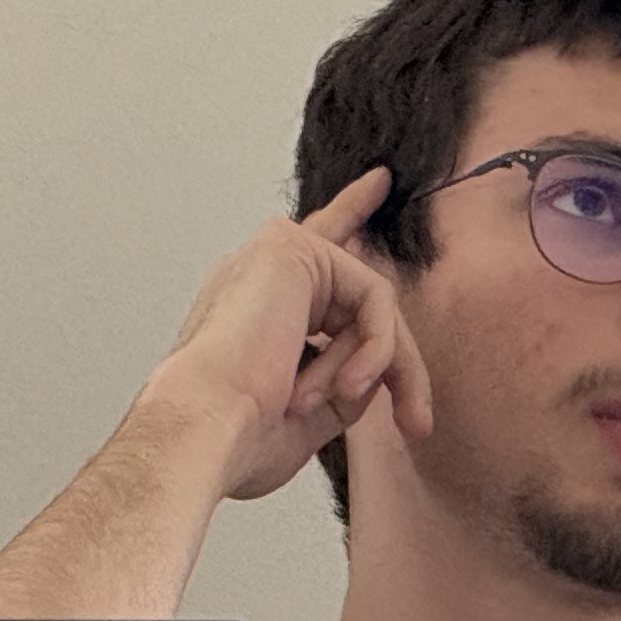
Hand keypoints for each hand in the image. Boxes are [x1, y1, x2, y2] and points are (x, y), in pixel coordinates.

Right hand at [145, 169, 437, 501]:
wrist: (202, 430)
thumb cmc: (235, 438)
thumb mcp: (306, 419)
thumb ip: (344, 384)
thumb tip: (375, 375)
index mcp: (250, 309)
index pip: (311, 254)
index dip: (349, 214)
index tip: (380, 182)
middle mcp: (257, 274)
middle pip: (358, 297)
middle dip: (396, 361)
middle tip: (418, 419)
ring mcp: (271, 256)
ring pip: (371, 303)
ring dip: (373, 363)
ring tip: (337, 399)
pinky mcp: (291, 249)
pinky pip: (373, 297)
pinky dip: (374, 346)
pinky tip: (348, 379)